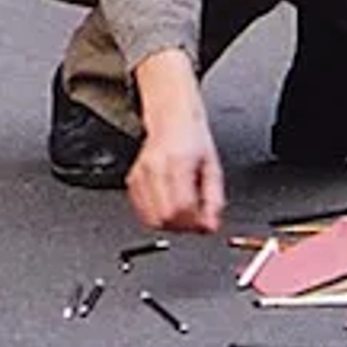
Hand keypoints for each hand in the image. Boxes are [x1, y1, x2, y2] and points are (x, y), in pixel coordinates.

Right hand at [127, 51, 224, 233]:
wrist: (171, 119)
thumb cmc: (193, 139)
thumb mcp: (213, 167)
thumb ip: (214, 199)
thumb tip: (211, 226)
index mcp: (178, 163)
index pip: (182, 207)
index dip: (195, 223)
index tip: (205, 225)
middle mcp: (155, 169)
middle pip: (165, 217)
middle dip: (183, 227)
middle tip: (196, 222)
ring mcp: (140, 175)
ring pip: (151, 219)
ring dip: (170, 224)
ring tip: (184, 214)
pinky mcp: (132, 181)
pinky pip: (142, 212)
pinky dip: (157, 216)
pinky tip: (170, 206)